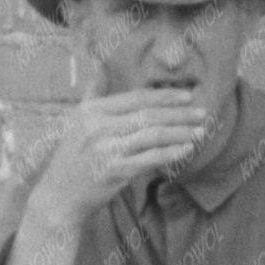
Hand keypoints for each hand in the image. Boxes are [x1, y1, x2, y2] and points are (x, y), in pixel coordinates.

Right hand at [27, 90, 214, 230]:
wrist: (59, 196)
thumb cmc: (72, 159)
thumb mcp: (76, 121)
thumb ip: (92, 95)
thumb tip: (100, 67)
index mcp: (91, 110)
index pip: (136, 98)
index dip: (165, 96)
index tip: (188, 96)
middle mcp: (98, 126)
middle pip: (149, 115)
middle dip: (180, 114)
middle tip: (205, 113)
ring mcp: (106, 148)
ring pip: (153, 135)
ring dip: (181, 132)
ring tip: (201, 132)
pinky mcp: (114, 170)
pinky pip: (150, 158)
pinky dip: (171, 153)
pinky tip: (186, 150)